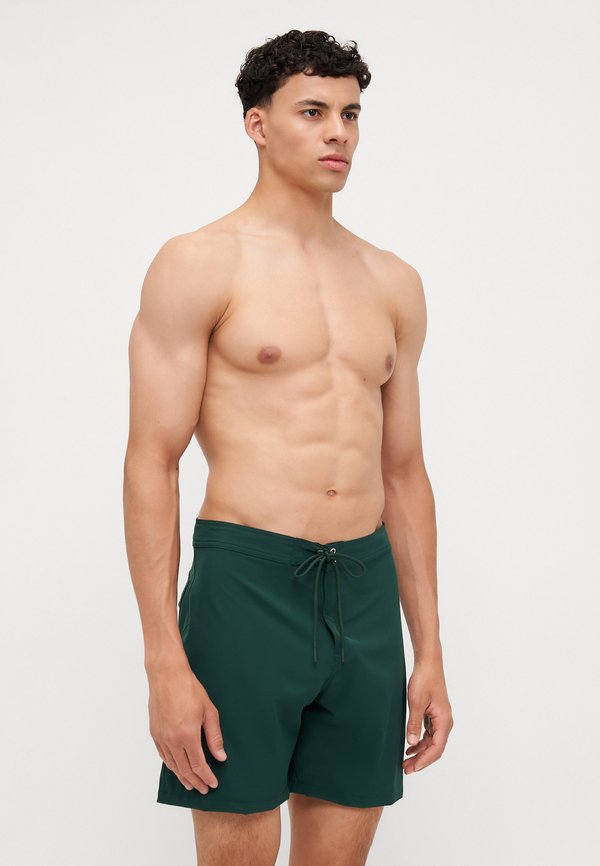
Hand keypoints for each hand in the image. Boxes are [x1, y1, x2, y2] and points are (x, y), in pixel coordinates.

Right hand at [148, 664, 226, 792]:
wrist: (167, 676)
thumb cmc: (189, 689)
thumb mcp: (209, 711)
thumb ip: (214, 736)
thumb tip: (220, 756)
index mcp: (188, 735)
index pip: (198, 765)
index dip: (206, 777)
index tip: (213, 784)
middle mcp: (172, 740)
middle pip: (184, 769)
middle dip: (195, 782)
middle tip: (203, 789)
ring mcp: (161, 737)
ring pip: (172, 765)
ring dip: (182, 777)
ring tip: (191, 784)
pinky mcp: (154, 733)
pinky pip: (163, 755)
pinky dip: (171, 765)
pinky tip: (177, 768)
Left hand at [403, 659, 452, 773]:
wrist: (428, 664)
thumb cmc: (424, 680)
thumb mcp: (416, 702)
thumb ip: (413, 724)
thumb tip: (411, 743)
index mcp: (444, 721)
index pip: (436, 748)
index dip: (424, 760)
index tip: (412, 768)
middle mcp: (445, 722)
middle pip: (435, 748)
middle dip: (421, 760)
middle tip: (406, 768)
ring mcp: (440, 719)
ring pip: (432, 742)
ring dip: (420, 752)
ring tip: (405, 760)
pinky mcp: (434, 714)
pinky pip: (429, 734)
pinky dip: (420, 742)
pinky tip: (410, 746)